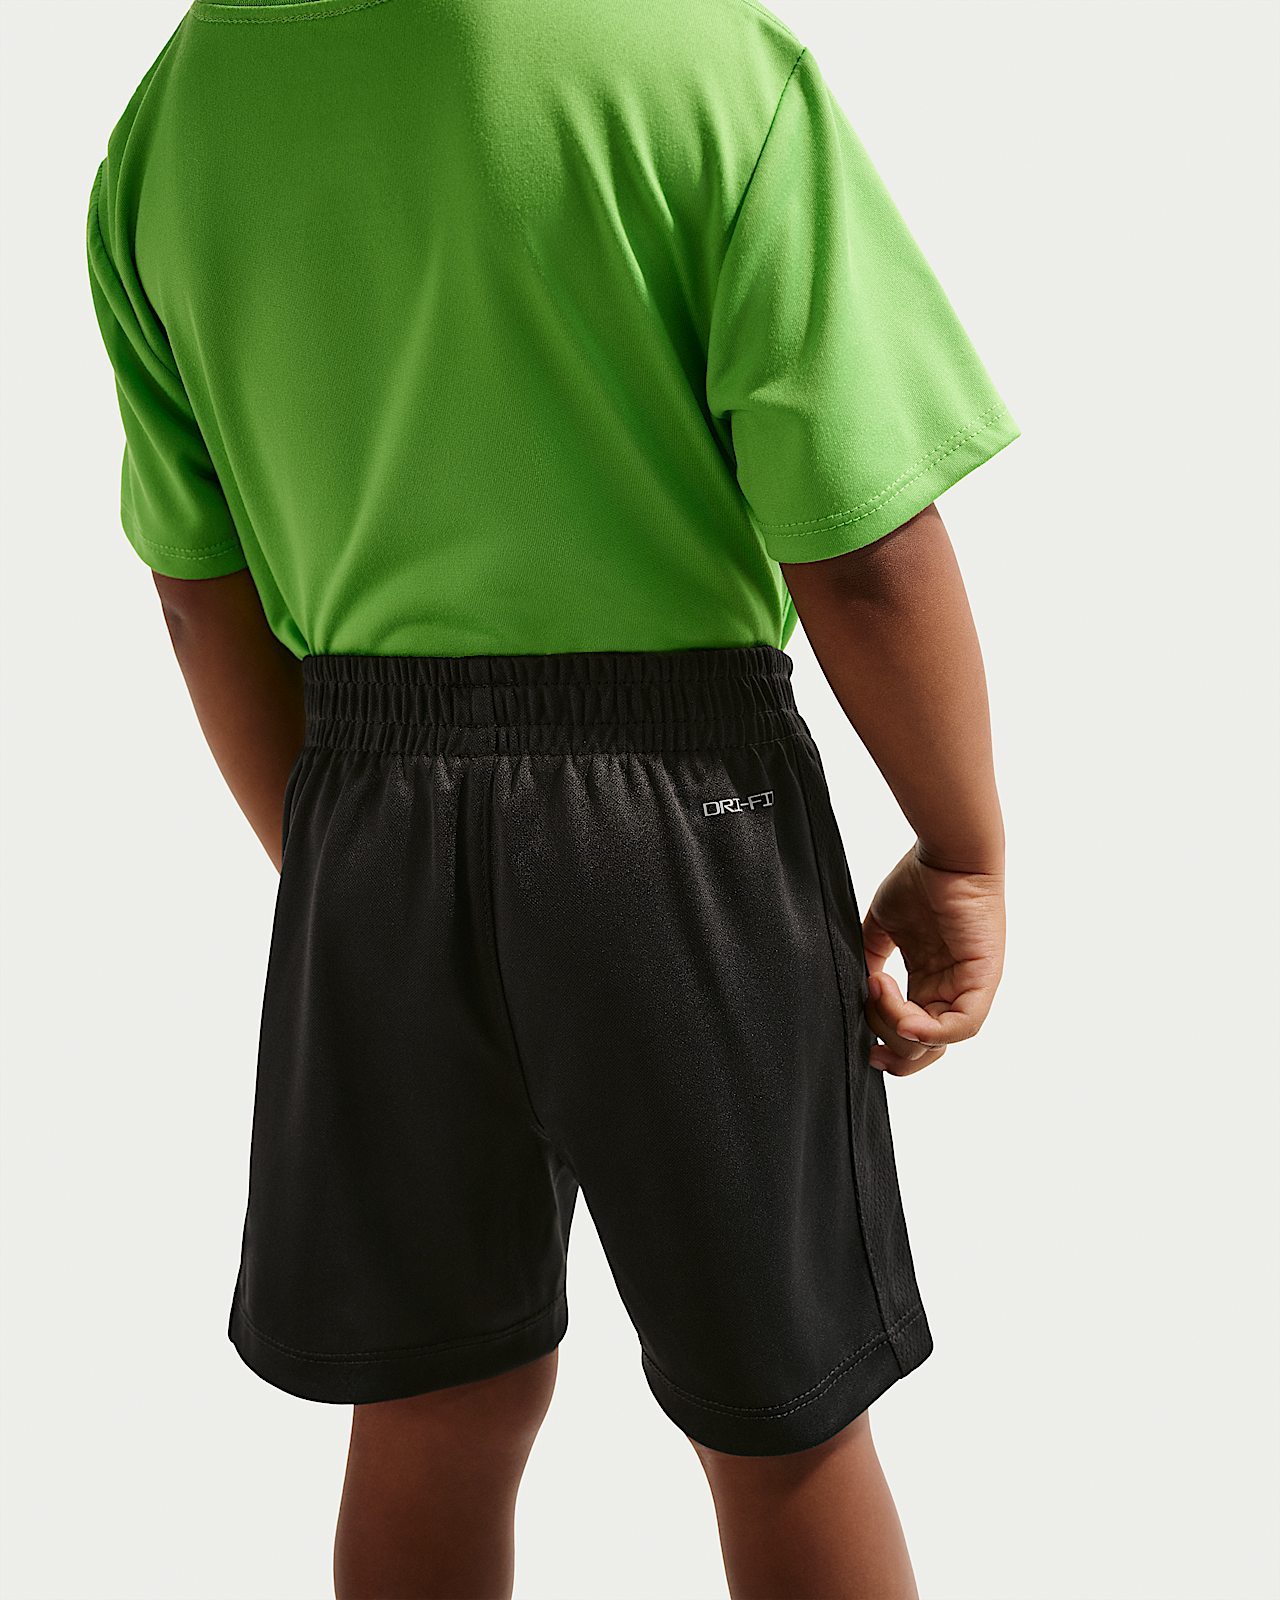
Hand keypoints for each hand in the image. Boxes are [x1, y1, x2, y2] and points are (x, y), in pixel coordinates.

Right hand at [861, 845, 1004, 1075]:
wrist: (946, 850)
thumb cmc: (919, 878)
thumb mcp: (883, 926)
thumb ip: (869, 958)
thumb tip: (852, 991)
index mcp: (930, 979)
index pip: (914, 1032)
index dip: (889, 1046)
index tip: (864, 1048)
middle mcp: (951, 988)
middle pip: (926, 1046)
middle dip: (896, 1054)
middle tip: (870, 1045)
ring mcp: (969, 985)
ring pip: (940, 1040)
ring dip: (902, 1030)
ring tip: (879, 992)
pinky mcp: (983, 978)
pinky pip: (963, 1024)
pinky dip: (931, 1032)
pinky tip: (904, 1017)